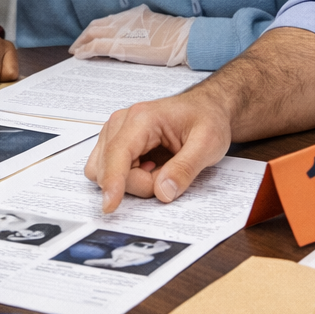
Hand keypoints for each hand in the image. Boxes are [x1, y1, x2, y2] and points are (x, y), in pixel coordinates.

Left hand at [70, 4, 192, 66]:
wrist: (183, 39)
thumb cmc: (175, 36)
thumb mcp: (155, 27)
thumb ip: (141, 30)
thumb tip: (135, 38)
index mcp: (132, 15)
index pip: (107, 21)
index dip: (95, 29)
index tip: (89, 36)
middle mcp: (123, 20)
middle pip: (96, 26)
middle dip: (84, 36)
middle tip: (77, 46)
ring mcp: (120, 32)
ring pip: (92, 34)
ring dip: (81, 43)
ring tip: (76, 51)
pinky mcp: (119, 45)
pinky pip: (95, 47)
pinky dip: (85, 51)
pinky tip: (80, 56)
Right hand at [85, 86, 233, 211]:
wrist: (206, 107)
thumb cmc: (207, 118)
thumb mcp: (208, 144)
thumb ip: (185, 168)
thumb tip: (163, 191)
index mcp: (142, 118)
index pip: (117, 154)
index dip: (112, 182)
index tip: (110, 206)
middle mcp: (122, 121)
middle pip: (110, 168)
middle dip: (140, 183)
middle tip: (169, 176)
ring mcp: (116, 132)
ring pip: (106, 172)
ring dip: (134, 181)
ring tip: (161, 169)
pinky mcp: (116, 142)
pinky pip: (111, 171)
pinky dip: (131, 178)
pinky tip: (151, 168)